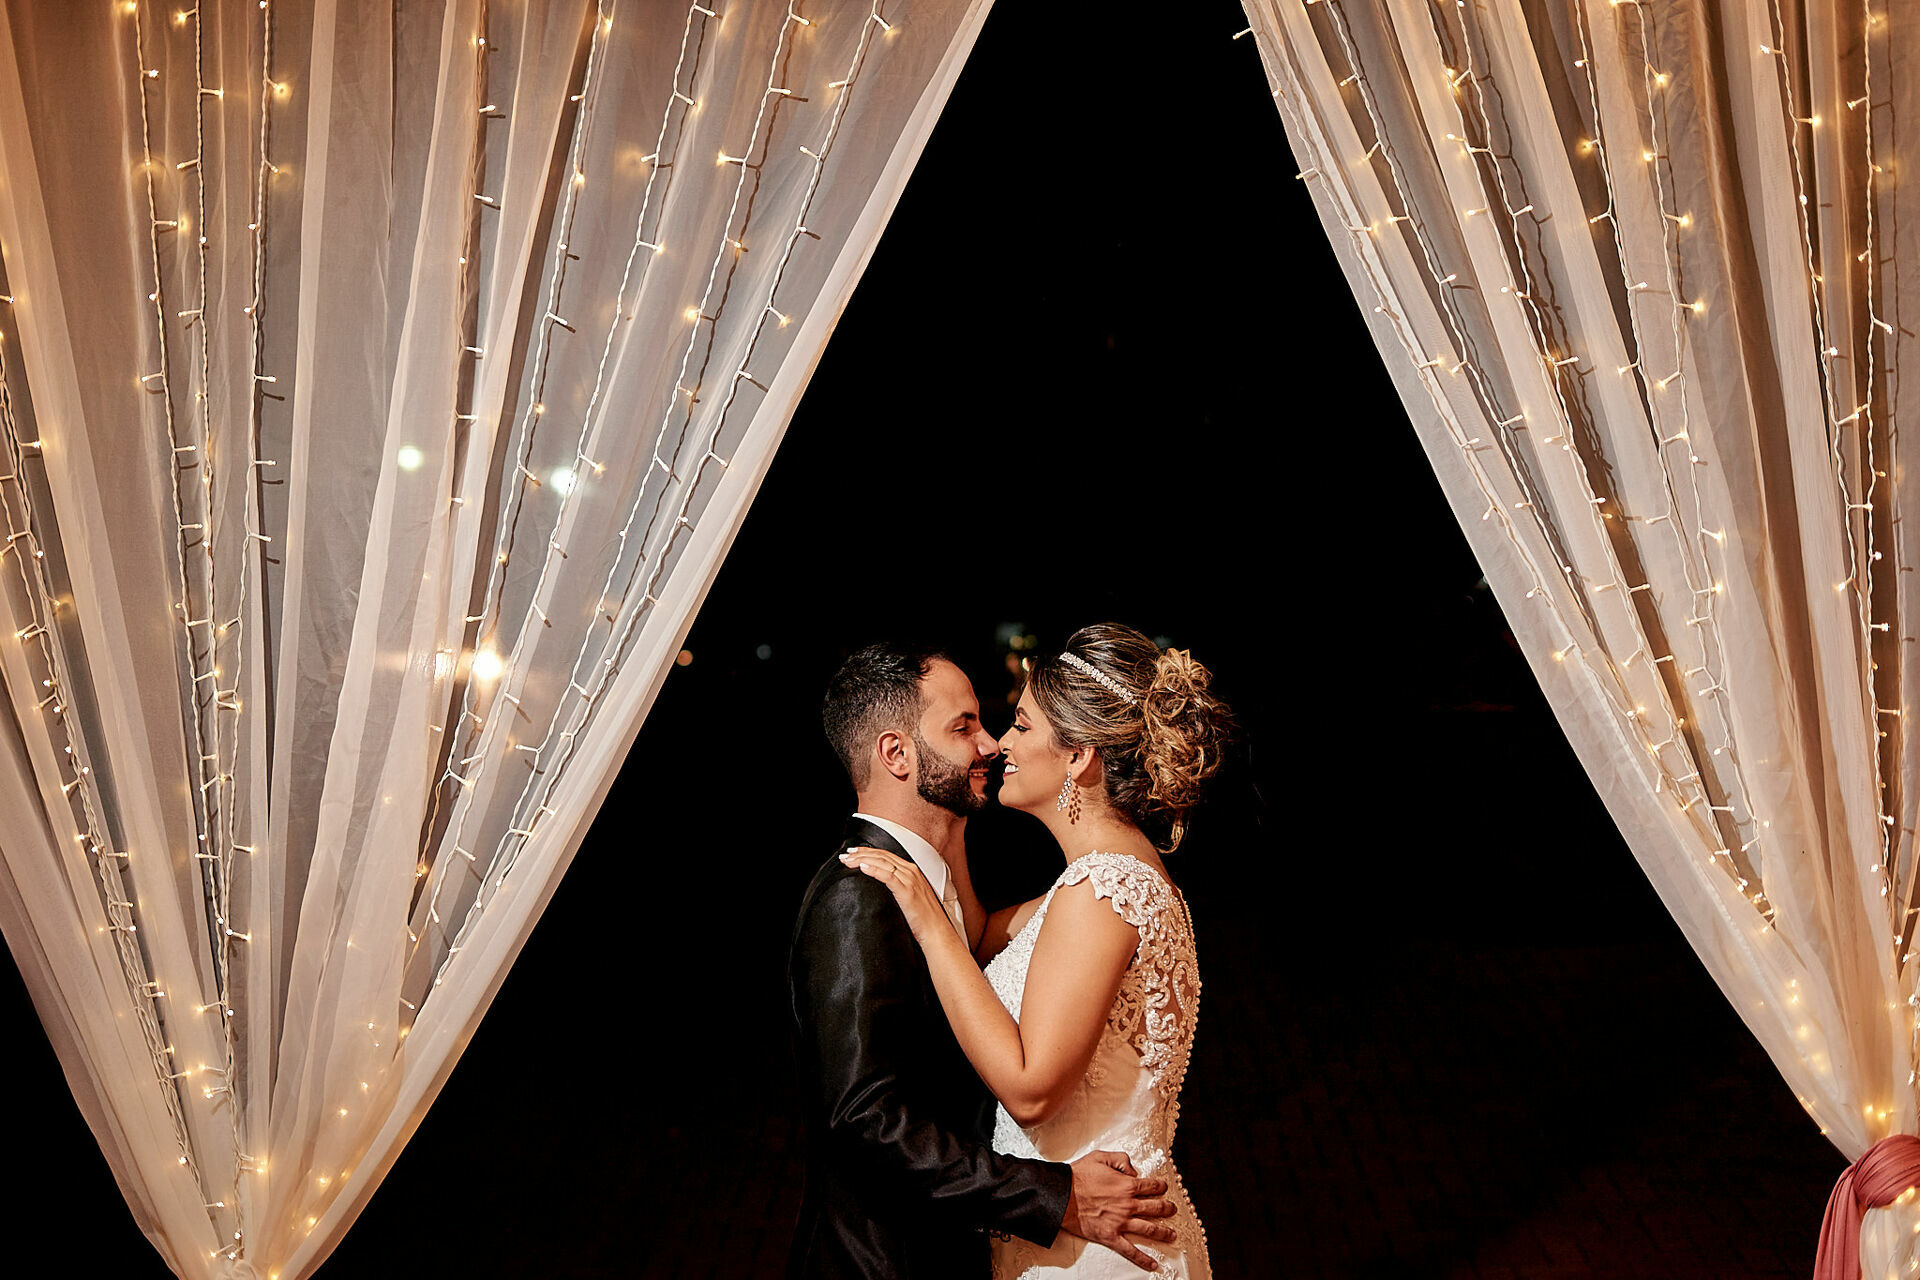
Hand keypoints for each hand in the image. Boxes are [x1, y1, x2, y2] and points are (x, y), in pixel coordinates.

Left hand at [840, 847, 947, 942]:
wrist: (936, 931)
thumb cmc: (924, 919)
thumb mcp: (910, 897)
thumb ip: (898, 888)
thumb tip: (880, 887)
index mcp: (912, 871)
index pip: (886, 855)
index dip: (868, 852)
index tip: (854, 853)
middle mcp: (911, 872)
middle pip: (882, 856)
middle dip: (861, 853)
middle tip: (845, 855)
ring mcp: (910, 880)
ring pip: (882, 862)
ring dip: (862, 860)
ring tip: (848, 861)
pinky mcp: (907, 891)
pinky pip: (887, 876)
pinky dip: (874, 870)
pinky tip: (862, 868)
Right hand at [1060, 1150, 1175, 1270]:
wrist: (1061, 1195)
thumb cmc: (1078, 1176)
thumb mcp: (1100, 1156)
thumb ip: (1121, 1159)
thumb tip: (1133, 1169)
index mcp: (1127, 1185)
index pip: (1151, 1186)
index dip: (1161, 1186)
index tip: (1164, 1187)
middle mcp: (1128, 1205)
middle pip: (1155, 1208)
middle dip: (1167, 1209)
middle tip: (1173, 1210)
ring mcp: (1120, 1223)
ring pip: (1148, 1229)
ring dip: (1163, 1233)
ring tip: (1171, 1235)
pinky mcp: (1110, 1237)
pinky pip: (1130, 1250)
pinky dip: (1143, 1259)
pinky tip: (1153, 1264)